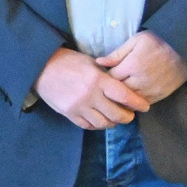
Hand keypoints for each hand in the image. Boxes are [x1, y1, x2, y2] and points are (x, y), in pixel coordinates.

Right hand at [35, 48, 150, 130]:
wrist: (41, 67)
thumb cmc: (68, 61)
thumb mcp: (90, 63)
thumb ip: (106, 75)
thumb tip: (122, 85)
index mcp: (98, 80)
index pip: (124, 96)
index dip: (137, 103)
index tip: (144, 106)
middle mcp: (90, 96)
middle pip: (117, 114)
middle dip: (128, 116)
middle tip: (130, 114)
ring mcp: (79, 107)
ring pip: (104, 123)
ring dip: (113, 122)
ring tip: (115, 118)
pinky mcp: (69, 114)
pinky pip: (88, 125)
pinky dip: (97, 125)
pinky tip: (100, 119)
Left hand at [96, 31, 186, 103]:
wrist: (185, 50)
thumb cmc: (158, 42)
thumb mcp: (136, 41)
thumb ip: (117, 53)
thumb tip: (99, 62)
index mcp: (132, 65)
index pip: (111, 78)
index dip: (106, 78)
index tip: (105, 75)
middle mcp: (140, 80)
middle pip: (119, 91)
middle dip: (113, 89)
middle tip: (111, 84)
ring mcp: (151, 90)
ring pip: (130, 100)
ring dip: (124, 96)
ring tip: (120, 91)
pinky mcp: (160, 95)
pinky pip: (142, 103)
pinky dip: (136, 100)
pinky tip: (133, 95)